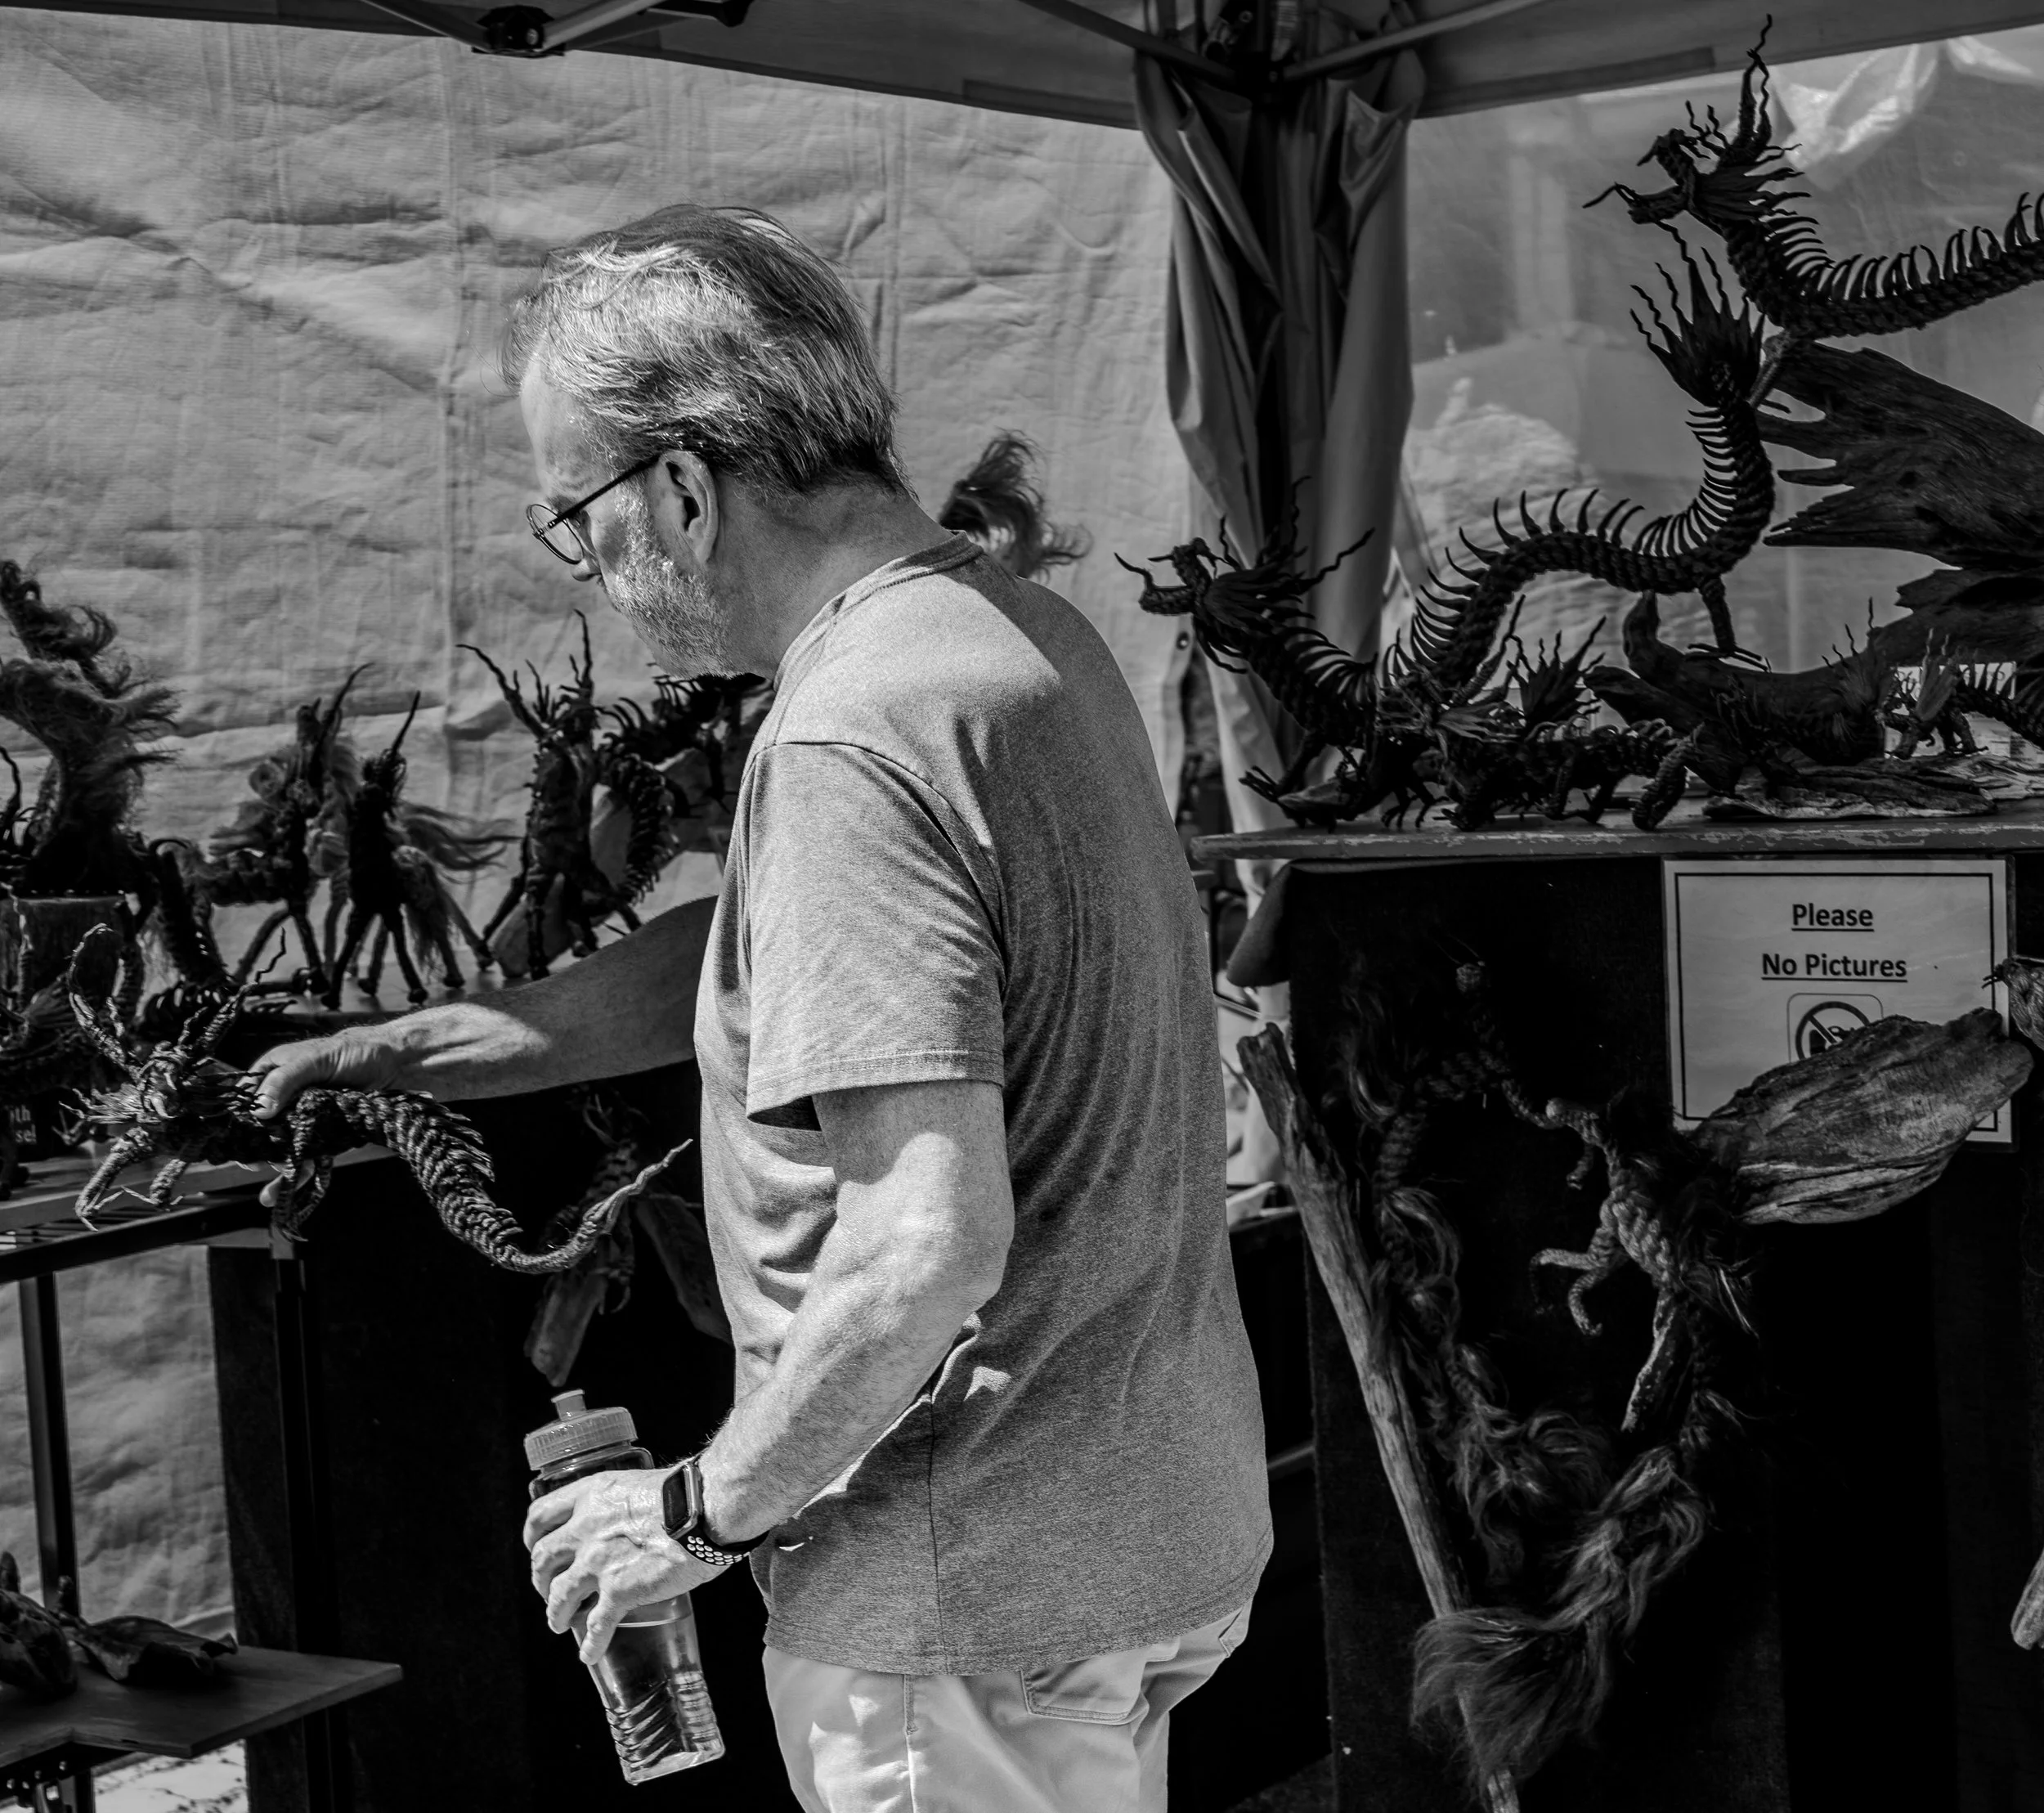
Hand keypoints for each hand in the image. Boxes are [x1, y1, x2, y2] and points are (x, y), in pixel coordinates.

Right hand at [247, 1027, 419, 1207]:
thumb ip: (287, 1080)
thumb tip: (259, 1110)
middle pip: (260, 1129)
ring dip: (277, 1164)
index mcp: (274, 1072)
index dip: (241, 1121)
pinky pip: (303, 1157)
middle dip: (261, 1147)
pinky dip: (293, 1175)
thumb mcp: (318, 1059)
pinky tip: (273, 1195)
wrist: (397, 1064)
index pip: (245, 1100)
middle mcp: (284, 1097)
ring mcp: (303, 1118)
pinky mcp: (323, 1134)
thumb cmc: (357, 1051)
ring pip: (280, 1146)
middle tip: (265, 1160)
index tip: (242, 1141)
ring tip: (283, 1170)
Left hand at [523, 1470, 726, 1663]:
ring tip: (560, 1623)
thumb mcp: (639, 1484)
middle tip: (549, 1589)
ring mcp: (599, 1562)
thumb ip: (622, 1503)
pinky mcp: (620, 1591)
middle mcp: (586, 1527)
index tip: (535, 1546)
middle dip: (541, 1579)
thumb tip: (629, 1517)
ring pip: (558, 1595)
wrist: (709, 1507)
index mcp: (591, 1496)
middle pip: (542, 1559)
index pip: (540, 1515)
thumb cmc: (688, 1492)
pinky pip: (596, 1626)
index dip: (533, 1536)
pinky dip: (590, 1644)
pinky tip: (589, 1655)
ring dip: (555, 1613)